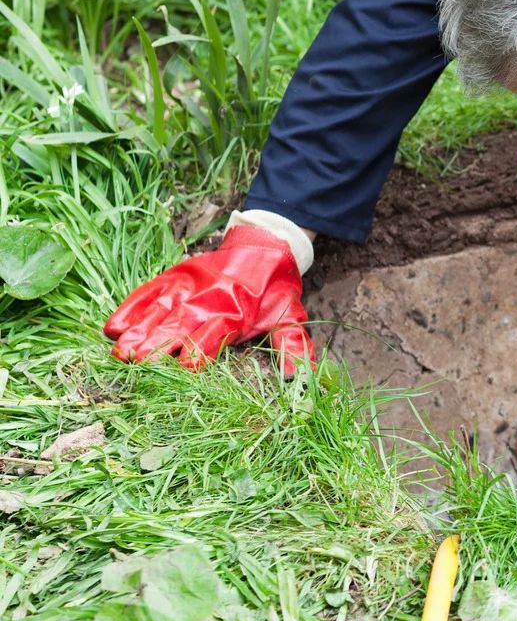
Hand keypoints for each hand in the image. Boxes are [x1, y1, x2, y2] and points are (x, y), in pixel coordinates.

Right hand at [104, 224, 313, 374]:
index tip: (184, 368)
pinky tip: (113, 326)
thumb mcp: (289, 315)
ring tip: (120, 351)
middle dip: (158, 345)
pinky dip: (131, 307)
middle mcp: (208, 301)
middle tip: (135, 363)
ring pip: (159, 312)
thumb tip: (298, 376)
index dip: (200, 352)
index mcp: (236, 314)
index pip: (214, 337)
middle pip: (179, 326)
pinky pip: (148, 292)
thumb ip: (292, 345)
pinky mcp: (173, 276)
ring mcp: (187, 287)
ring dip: (139, 331)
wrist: (264, 244)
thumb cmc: (274, 288)